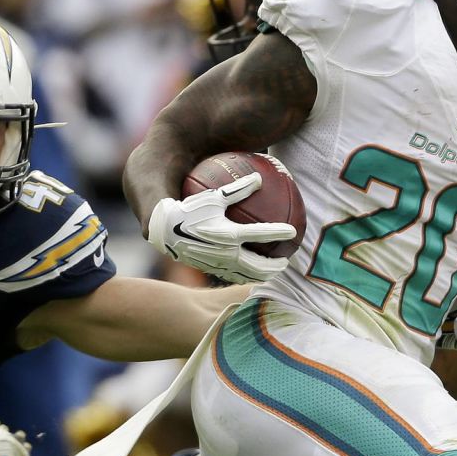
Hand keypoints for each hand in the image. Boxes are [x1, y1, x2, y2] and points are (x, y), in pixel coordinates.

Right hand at [147, 172, 295, 283]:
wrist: (163, 230)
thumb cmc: (188, 208)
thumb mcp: (212, 197)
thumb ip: (238, 189)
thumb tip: (259, 178)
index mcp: (228, 233)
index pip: (260, 234)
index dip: (279, 232)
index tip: (293, 231)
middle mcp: (226, 252)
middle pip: (259, 264)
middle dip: (276, 265)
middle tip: (287, 259)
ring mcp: (218, 264)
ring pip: (247, 275)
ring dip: (263, 275)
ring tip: (273, 271)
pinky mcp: (210, 270)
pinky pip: (233, 276)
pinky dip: (246, 275)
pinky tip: (249, 271)